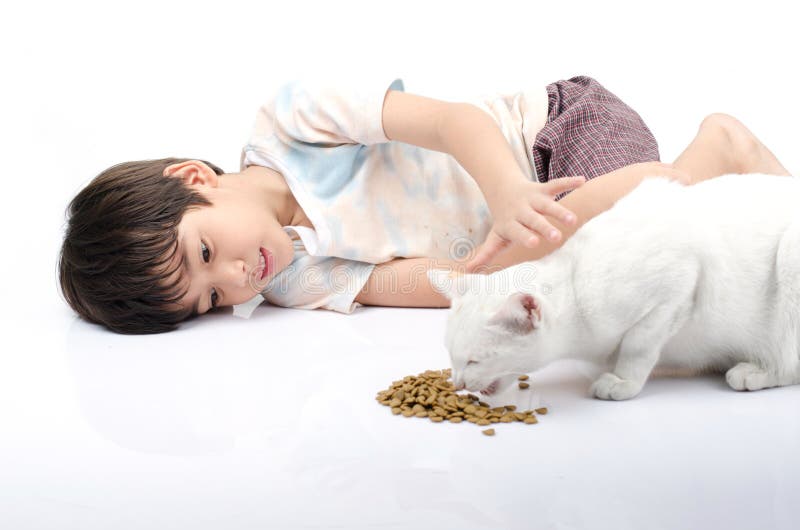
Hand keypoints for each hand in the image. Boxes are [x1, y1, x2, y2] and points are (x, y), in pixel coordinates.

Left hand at [466, 176, 585, 271]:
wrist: (501, 188)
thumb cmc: (503, 220)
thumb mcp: (494, 237)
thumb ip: (486, 254)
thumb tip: (468, 271)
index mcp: (511, 223)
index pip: (518, 231)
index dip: (525, 236)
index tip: (534, 243)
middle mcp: (522, 210)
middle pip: (534, 219)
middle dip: (545, 227)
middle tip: (556, 237)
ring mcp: (533, 199)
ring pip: (548, 204)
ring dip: (560, 211)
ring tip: (573, 220)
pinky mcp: (543, 189)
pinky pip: (556, 185)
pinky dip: (569, 182)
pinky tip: (582, 181)